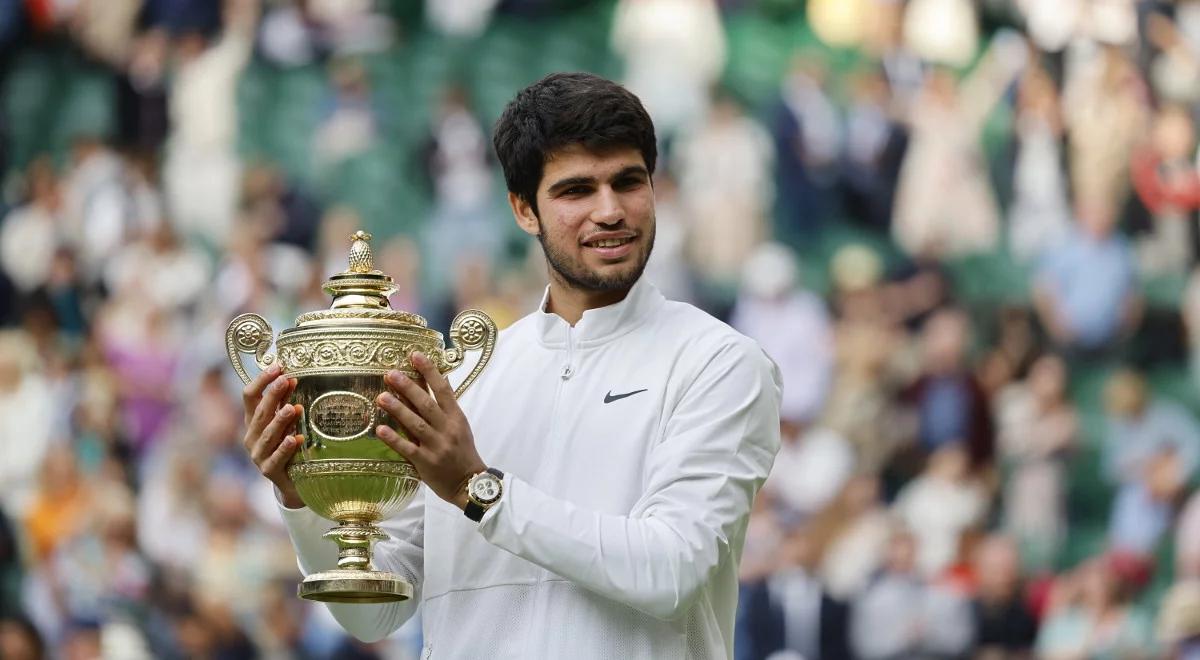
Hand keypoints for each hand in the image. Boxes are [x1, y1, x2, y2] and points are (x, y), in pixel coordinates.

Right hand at [241, 362, 303, 507]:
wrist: (292, 481)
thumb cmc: (288, 445)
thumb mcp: (285, 422)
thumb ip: (286, 402)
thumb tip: (291, 377)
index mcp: (253, 420)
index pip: (249, 396)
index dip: (261, 381)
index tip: (277, 366)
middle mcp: (252, 436)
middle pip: (260, 412)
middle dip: (273, 395)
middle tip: (286, 380)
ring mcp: (259, 454)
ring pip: (268, 435)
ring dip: (280, 420)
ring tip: (293, 408)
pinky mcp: (269, 471)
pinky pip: (276, 458)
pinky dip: (286, 448)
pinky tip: (296, 439)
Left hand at [375, 352, 485, 509]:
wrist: (469, 484)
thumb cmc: (463, 452)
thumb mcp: (461, 425)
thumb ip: (448, 406)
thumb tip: (440, 379)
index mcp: (456, 418)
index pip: (443, 390)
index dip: (429, 371)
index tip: (415, 355)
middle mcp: (447, 429)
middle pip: (426, 404)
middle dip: (408, 387)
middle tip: (391, 374)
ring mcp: (436, 447)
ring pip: (416, 424)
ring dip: (398, 409)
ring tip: (381, 396)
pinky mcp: (426, 463)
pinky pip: (408, 449)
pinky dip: (394, 439)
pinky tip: (380, 429)